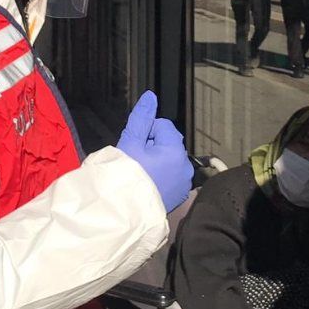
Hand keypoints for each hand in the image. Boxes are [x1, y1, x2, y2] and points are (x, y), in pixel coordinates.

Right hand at [117, 91, 193, 211]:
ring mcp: (184, 182)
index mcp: (175, 149)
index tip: (134, 148)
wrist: (123, 212)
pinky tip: (148, 186)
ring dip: (157, 162)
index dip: (145, 133)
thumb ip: (141, 117)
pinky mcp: (180, 195)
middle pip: (167, 143)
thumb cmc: (124, 175)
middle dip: (152, 147)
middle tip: (135, 162)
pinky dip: (162, 177)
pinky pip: (172, 177)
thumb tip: (151, 95)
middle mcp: (185, 164)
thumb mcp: (130, 142)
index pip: (162, 126)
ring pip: (170, 160)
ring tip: (140, 175)